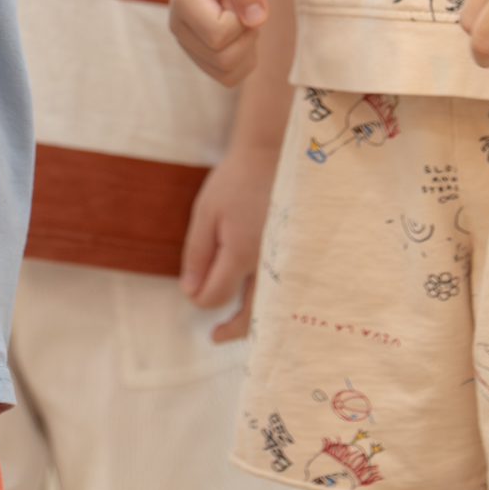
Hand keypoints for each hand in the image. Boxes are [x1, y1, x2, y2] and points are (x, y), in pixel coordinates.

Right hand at [170, 0, 270, 85]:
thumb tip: (256, 20)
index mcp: (183, 2)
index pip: (218, 36)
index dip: (242, 19)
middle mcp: (179, 29)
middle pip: (224, 59)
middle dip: (247, 34)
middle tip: (245, 4)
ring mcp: (189, 44)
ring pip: (227, 73)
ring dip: (247, 47)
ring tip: (241, 14)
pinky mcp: (202, 54)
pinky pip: (229, 76)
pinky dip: (245, 58)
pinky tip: (242, 30)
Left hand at [180, 140, 277, 341]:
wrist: (275, 152)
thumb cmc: (236, 179)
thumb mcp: (206, 212)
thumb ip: (197, 254)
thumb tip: (190, 292)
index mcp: (240, 253)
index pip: (215, 296)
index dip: (199, 300)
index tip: (192, 292)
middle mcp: (268, 263)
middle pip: (251, 315)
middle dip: (231, 330)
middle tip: (216, 337)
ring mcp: (287, 259)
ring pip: (274, 307)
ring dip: (256, 322)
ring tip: (238, 328)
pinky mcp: (298, 253)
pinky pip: (287, 290)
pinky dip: (275, 304)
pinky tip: (265, 304)